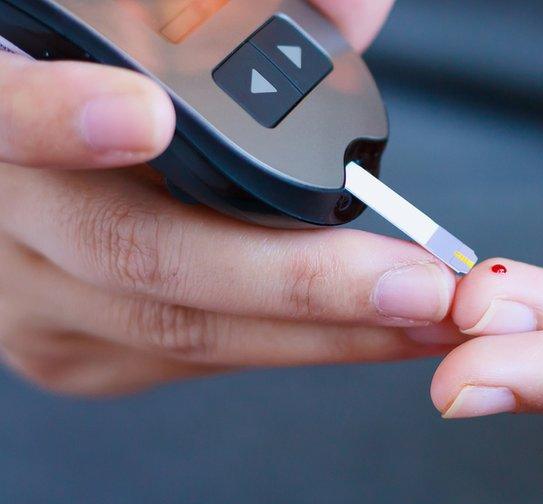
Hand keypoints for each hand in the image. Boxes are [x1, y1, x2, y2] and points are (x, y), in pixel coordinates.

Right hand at [0, 0, 462, 395]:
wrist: (78, 175)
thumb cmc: (126, 87)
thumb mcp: (162, 26)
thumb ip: (252, 6)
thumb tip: (355, 11)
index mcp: (5, 103)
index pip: (3, 107)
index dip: (61, 115)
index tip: (147, 115)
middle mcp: (9, 212)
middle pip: (139, 253)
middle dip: (298, 279)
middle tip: (412, 282)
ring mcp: (35, 296)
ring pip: (182, 329)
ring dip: (323, 330)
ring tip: (429, 315)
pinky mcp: (79, 351)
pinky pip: (195, 358)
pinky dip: (297, 344)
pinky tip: (373, 330)